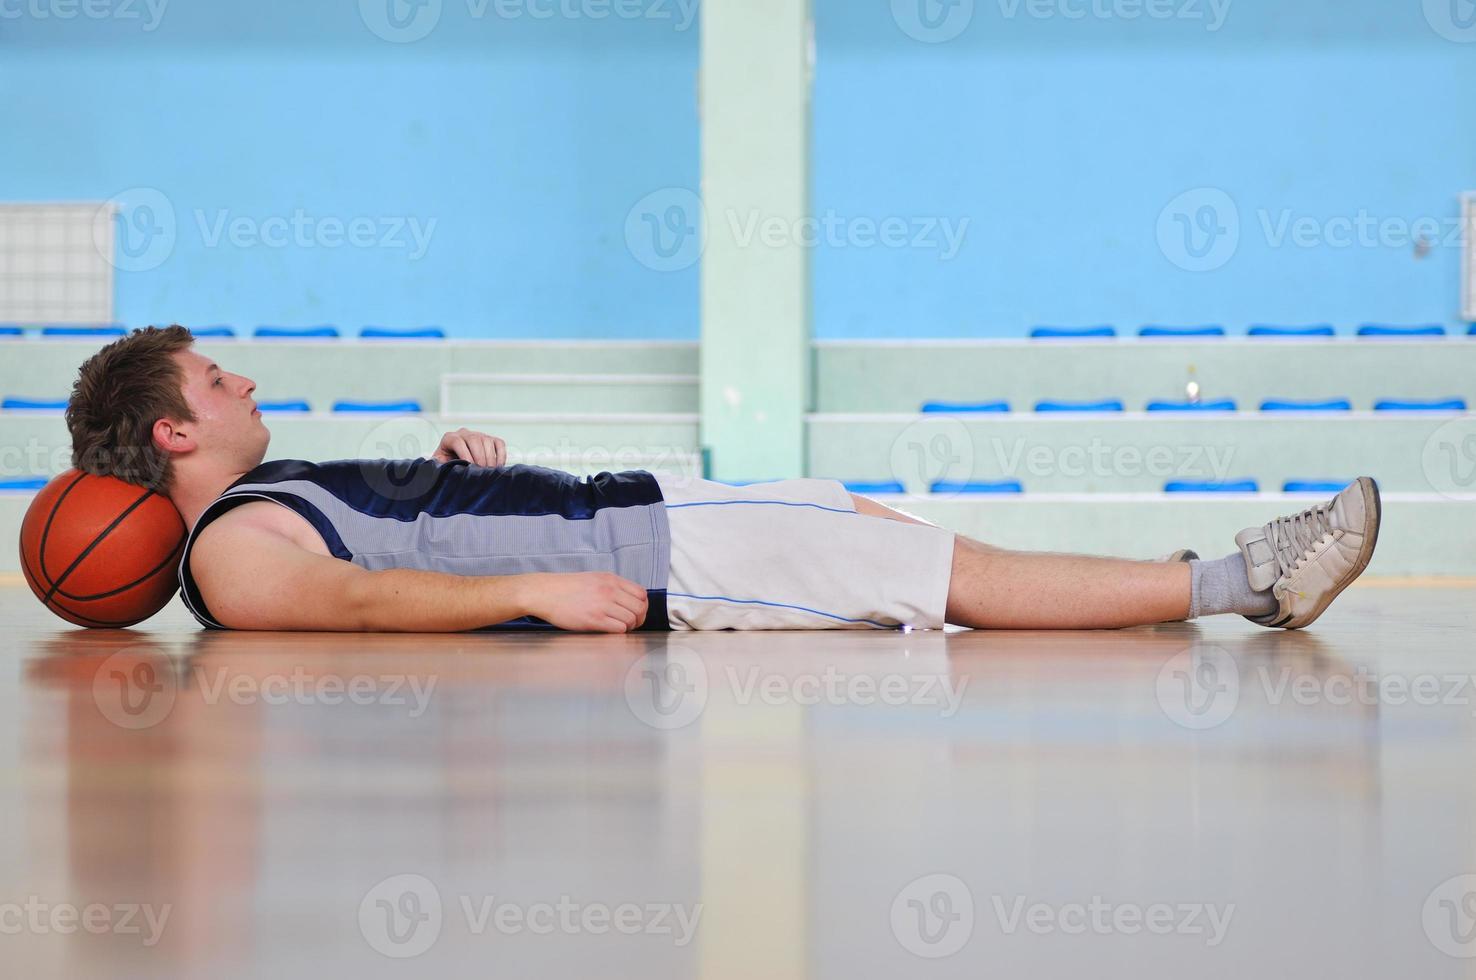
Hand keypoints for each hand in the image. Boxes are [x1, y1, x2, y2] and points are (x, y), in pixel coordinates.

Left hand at [431, 428, 506, 467]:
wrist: (455, 465)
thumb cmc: (447, 466)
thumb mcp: (439, 466)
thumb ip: (440, 466)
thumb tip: (446, 469)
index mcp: (449, 438)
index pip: (457, 441)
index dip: (464, 454)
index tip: (469, 466)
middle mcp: (464, 433)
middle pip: (474, 440)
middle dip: (479, 457)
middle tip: (481, 471)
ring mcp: (479, 435)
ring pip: (487, 441)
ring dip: (490, 458)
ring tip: (488, 471)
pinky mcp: (491, 440)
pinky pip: (499, 444)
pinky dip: (501, 455)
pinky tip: (497, 466)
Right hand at [522, 573, 649, 632]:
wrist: (545, 593)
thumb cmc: (566, 588)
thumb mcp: (594, 579)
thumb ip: (612, 587)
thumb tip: (628, 600)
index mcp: (611, 579)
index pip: (642, 593)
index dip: (642, 606)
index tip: (636, 613)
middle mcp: (609, 590)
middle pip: (640, 608)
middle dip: (639, 619)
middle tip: (630, 624)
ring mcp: (602, 604)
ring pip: (631, 619)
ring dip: (628, 627)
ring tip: (617, 627)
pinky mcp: (594, 619)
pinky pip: (619, 628)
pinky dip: (618, 632)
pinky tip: (609, 630)